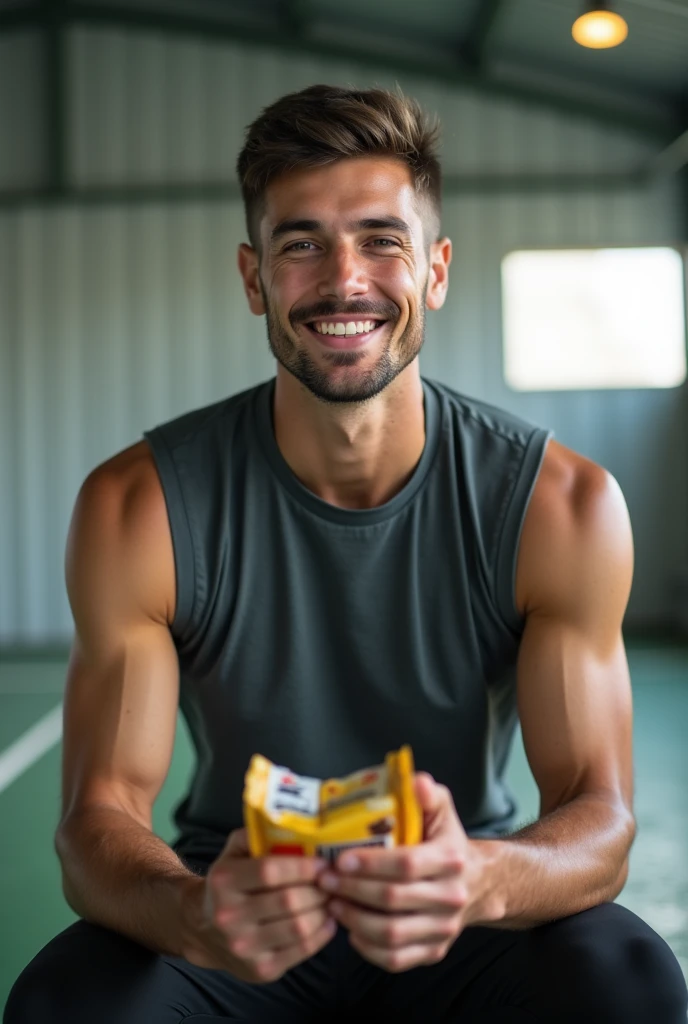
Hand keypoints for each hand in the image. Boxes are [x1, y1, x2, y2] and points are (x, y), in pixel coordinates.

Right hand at [181, 827, 336, 982]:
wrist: (202, 929)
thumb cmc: (228, 884)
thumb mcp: (232, 853)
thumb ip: (257, 835)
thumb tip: (294, 826)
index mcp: (224, 881)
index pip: (269, 872)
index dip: (302, 867)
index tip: (323, 863)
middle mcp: (230, 916)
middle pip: (289, 901)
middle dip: (319, 889)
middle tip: (333, 880)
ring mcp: (244, 947)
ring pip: (299, 927)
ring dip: (324, 910)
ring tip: (332, 898)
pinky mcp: (260, 970)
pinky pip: (301, 951)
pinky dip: (322, 933)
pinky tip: (327, 920)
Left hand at [316, 772, 499, 972]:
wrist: (476, 883)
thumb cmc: (445, 842)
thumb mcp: (442, 811)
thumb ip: (428, 794)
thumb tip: (416, 781)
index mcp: (450, 859)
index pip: (406, 864)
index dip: (370, 863)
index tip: (340, 859)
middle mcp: (451, 897)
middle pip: (393, 899)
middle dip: (352, 890)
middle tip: (325, 881)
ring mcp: (444, 929)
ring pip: (391, 933)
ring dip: (354, 920)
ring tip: (332, 904)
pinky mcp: (434, 951)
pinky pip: (396, 959)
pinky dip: (368, 948)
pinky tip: (350, 930)